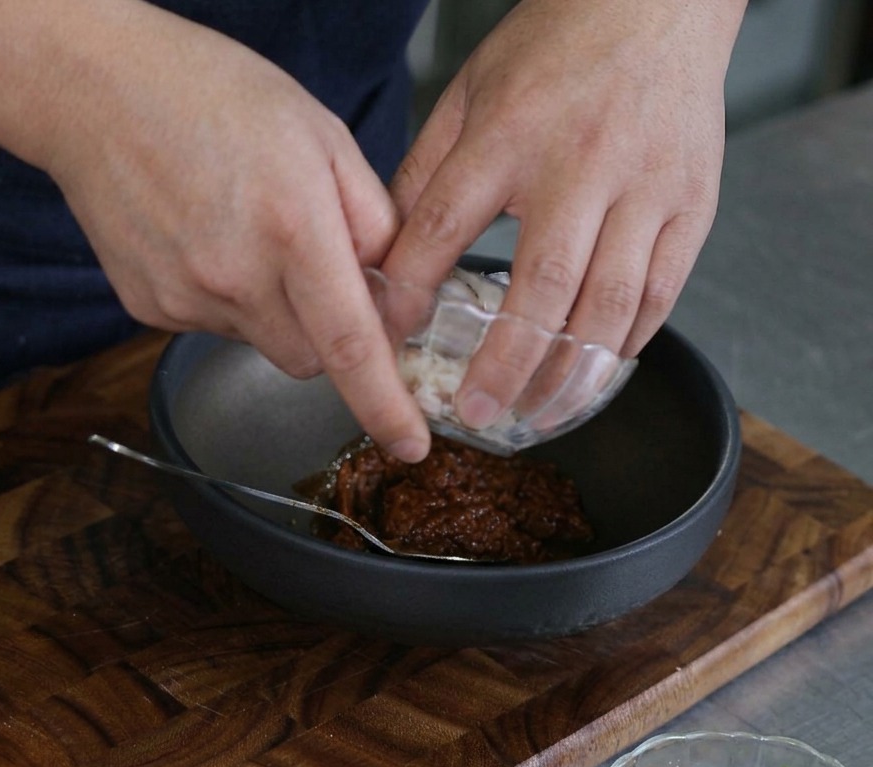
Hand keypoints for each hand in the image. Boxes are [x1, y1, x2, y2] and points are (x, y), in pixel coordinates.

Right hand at [33, 4, 430, 460]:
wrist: (95, 93)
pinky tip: (210, 241)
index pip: (350, 346)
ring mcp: (185, 300)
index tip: (410, 447)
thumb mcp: (323, 135)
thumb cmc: (215, 96)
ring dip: (276, 312)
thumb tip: (391, 288)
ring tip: (249, 236)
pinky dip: (229, 301)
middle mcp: (236, 278)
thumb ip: (373, 218)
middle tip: (318, 269)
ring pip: (263, 343)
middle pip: (311, 359)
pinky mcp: (150, 309)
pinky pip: (215, 327)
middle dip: (331, 334)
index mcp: (292, 228)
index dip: (385, 406)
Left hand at [381, 0, 745, 429]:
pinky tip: (595, 372)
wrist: (656, 1)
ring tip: (538, 415)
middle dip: (505, 365)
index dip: (410, 293)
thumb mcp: (470, 90)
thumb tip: (387, 245)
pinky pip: (660, 293)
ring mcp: (644, 189)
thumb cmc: (556, 45)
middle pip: (540, 289)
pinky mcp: (691, 205)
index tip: (388, 341)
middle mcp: (578, 166)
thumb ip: (427, 168)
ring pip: (608, 306)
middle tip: (478, 413)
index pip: (443, 227)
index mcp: (508, 134)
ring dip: (570, 374)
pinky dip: (627, 344)